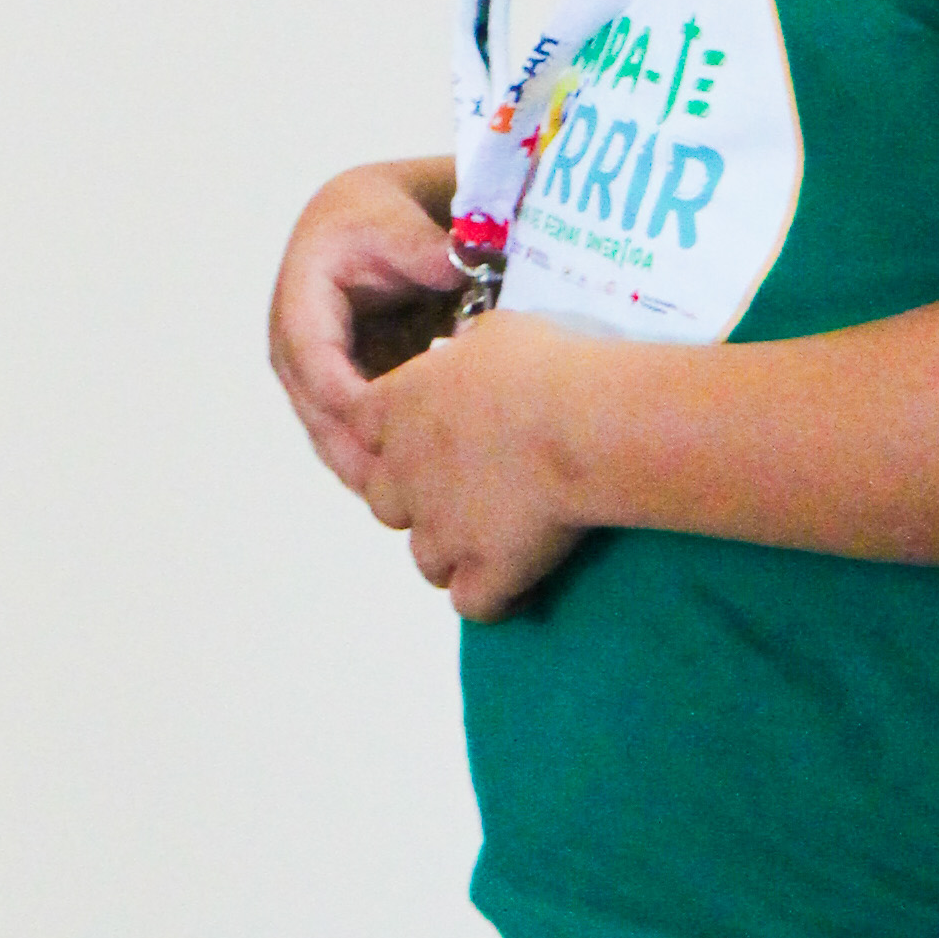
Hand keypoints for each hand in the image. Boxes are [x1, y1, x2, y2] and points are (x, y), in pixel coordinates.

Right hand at [269, 160, 468, 488]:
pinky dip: (375, 455)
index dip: (347, 401)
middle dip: (353, 450)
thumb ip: (428, 251)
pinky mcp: (333, 383)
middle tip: (396, 497)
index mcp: (301, 292)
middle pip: (315, 405)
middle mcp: (293, 336)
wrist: (381, 217)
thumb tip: (458, 270)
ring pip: (328, 428)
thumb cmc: (389, 217)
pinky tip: (414, 486)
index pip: (313, 357)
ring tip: (408, 504)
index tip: (391, 436)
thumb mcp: (404, 226)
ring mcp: (309, 365)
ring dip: (362, 464)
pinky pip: (347, 428)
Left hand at [360, 311, 595, 620]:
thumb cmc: (539, 364)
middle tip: (465, 490)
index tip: (431, 431)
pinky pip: (471, 604)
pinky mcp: (485, 571)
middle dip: (417, 501)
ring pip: (425, 559)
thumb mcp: (491, 333)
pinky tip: (521, 586)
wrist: (578, 422)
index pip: (360, 428)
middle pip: (386, 503)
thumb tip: (463, 353)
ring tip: (496, 541)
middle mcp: (405, 473)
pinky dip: (493, 599)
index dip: (391, 434)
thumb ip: (462, 353)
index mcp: (396, 407)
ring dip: (453, 553)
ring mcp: (440, 529)